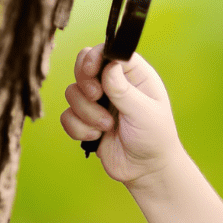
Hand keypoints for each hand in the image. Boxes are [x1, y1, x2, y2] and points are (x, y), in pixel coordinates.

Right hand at [60, 45, 182, 184]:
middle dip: (85, 83)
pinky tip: (96, 137)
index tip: (90, 70)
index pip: (108, 52)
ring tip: (107, 127)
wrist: (146, 170)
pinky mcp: (86, 121)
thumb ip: (124, 90)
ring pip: (72, 93)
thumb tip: (110, 65)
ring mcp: (98, 102)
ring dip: (87, 112)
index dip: (95, 57)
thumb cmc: (155, 138)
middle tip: (97, 97)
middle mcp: (114, 85)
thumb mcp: (144, 113)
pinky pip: (67, 116)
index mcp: (134, 76)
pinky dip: (79, 128)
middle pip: (83, 67)